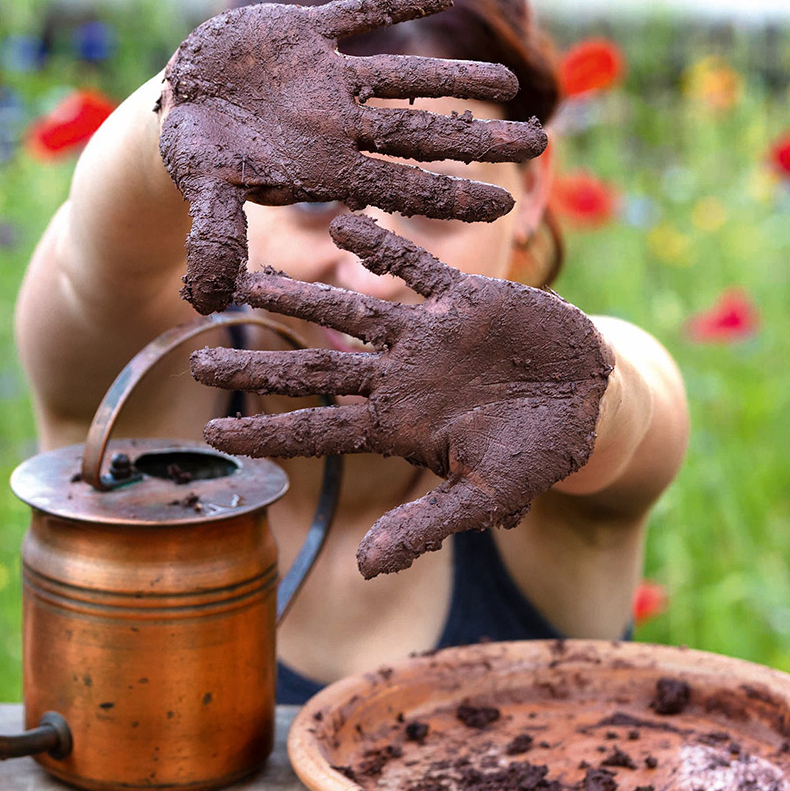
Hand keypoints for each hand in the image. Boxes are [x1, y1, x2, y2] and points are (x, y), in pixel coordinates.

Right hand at [158, 0, 548, 312]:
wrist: (179, 102)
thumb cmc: (198, 156)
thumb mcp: (205, 194)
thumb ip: (216, 239)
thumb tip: (206, 296)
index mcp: (328, 169)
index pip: (405, 188)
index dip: (455, 195)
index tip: (507, 205)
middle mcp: (341, 126)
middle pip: (425, 136)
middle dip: (481, 140)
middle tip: (540, 140)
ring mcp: (330, 79)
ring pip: (406, 78)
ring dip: (457, 76)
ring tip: (509, 79)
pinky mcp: (310, 34)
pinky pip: (362, 14)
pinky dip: (395, 4)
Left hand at [190, 213, 613, 577]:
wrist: (591, 403)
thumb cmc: (535, 457)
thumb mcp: (483, 500)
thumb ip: (425, 528)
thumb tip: (364, 569)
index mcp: (398, 427)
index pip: (319, 431)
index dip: (267, 434)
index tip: (213, 436)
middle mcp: (400, 379)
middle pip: (315, 371)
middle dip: (259, 367)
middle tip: (198, 360)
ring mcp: (427, 337)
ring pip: (349, 313)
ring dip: (299, 298)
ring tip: (248, 280)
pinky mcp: (464, 299)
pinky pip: (415, 267)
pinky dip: (382, 246)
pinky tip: (343, 222)